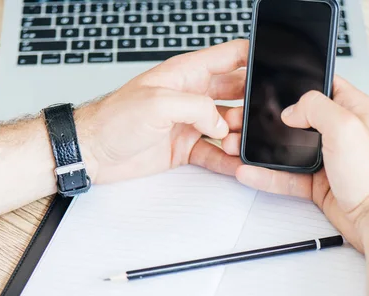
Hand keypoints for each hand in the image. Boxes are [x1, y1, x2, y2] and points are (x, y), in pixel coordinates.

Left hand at [74, 40, 247, 183]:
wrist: (94, 151)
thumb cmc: (114, 119)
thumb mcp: (158, 103)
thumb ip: (197, 107)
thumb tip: (220, 122)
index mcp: (186, 73)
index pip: (229, 57)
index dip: (253, 57)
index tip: (274, 66)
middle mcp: (191, 96)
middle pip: (236, 93)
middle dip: (252, 103)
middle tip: (263, 115)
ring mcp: (190, 122)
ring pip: (229, 125)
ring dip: (240, 134)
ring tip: (241, 144)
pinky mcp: (185, 147)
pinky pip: (215, 153)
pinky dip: (228, 160)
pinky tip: (237, 164)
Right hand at [222, 77, 368, 250]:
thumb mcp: (346, 127)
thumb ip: (316, 108)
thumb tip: (291, 109)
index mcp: (353, 110)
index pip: (324, 85)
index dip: (300, 81)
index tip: (274, 83)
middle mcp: (339, 132)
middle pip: (298, 118)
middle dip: (270, 119)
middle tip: (246, 118)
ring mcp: (327, 158)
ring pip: (287, 149)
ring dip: (262, 149)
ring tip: (239, 146)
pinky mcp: (317, 182)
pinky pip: (286, 175)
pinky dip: (266, 175)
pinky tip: (250, 172)